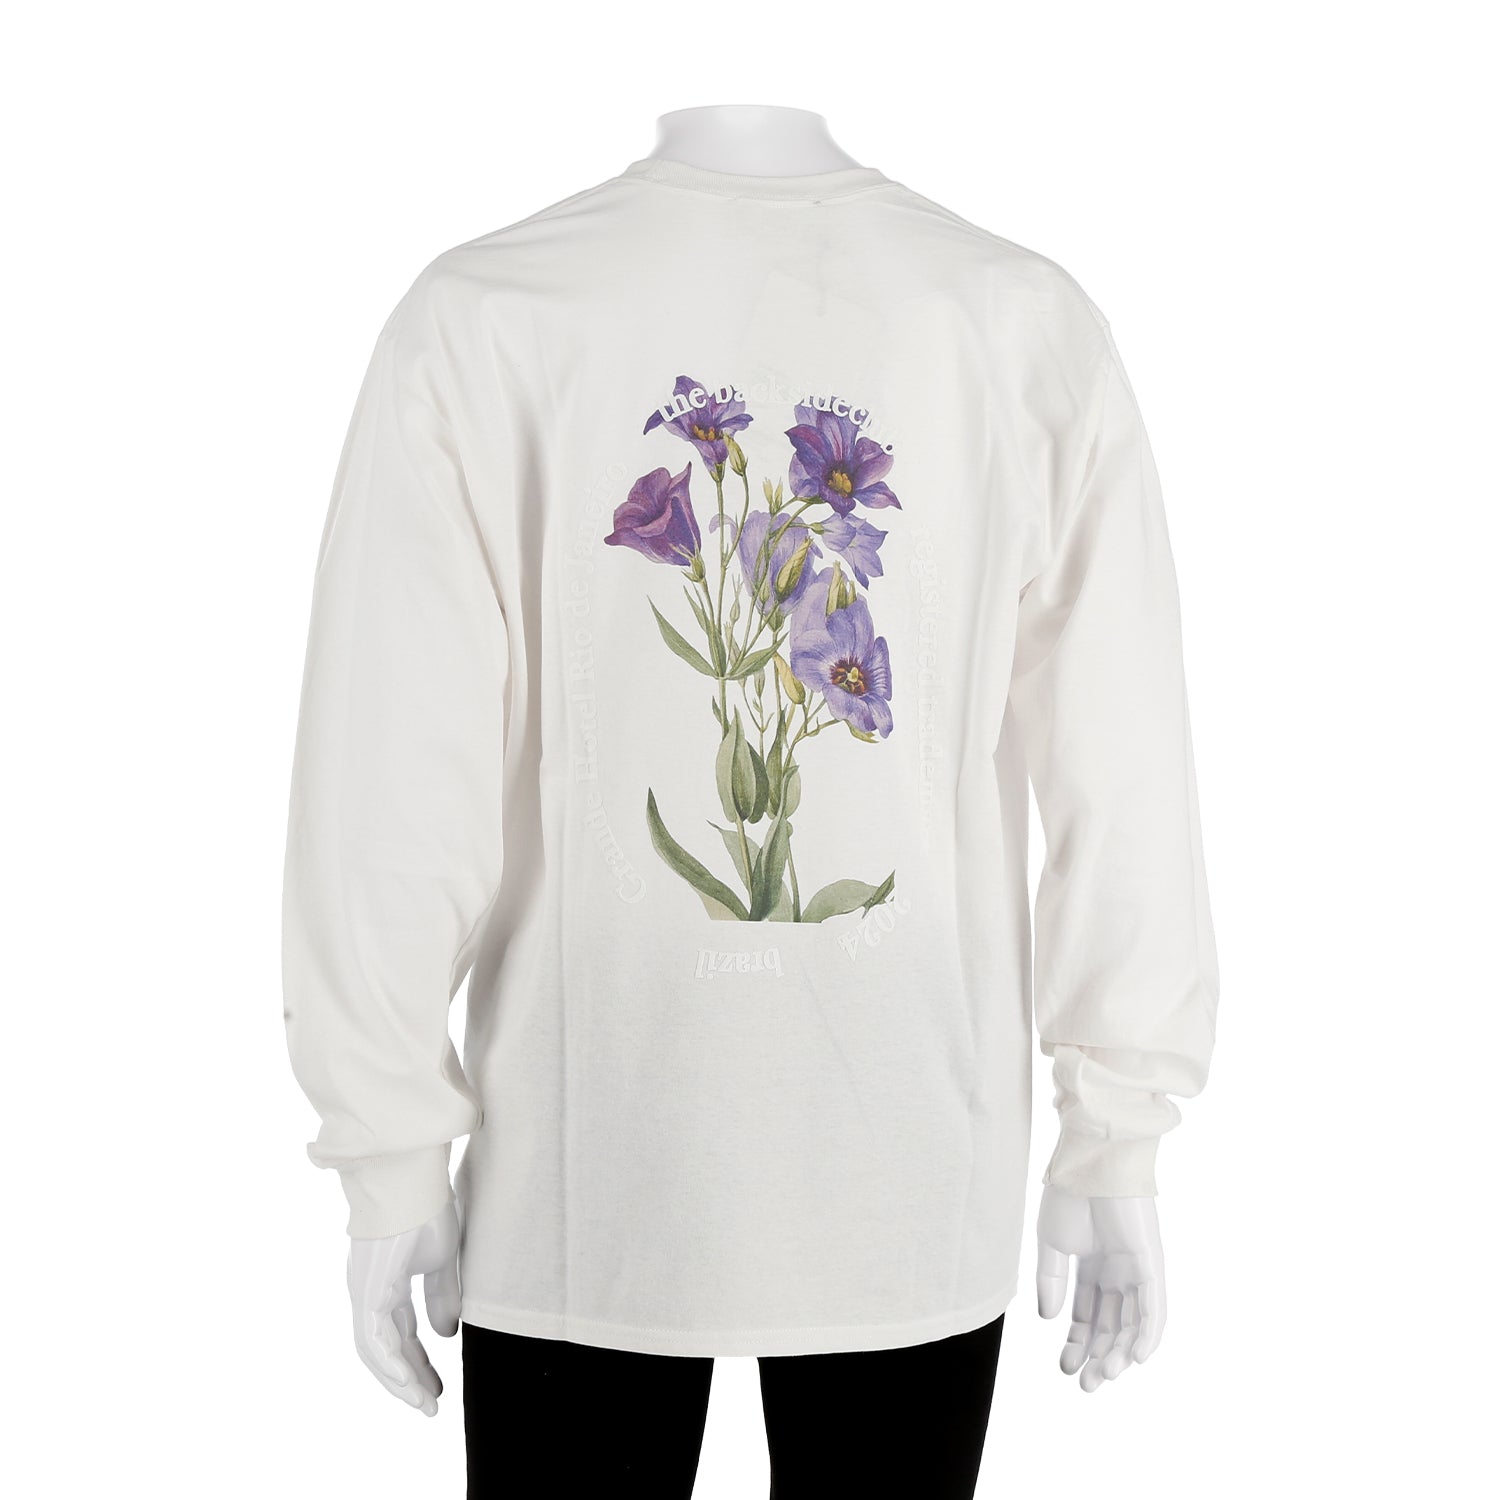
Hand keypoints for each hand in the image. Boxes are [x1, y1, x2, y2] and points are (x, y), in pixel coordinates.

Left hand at [347, 1201, 460, 1416]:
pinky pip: (373, 1338)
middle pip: (387, 1348)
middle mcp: (369, 1292)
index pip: (401, 1333)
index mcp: (387, 1283)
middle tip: (431, 1404)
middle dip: (409, 1378)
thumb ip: (442, 1296)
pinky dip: (388, 1362)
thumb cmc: (427, 1210)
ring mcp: (364, 1292)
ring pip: (376, 1351)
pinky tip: (407, 1381)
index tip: (438, 1387)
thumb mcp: (442, 1260)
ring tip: (422, 1402)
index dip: (419, 1362)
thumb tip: (446, 1334)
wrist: (412, 1179)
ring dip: (399, 1379)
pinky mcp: (366, 1289)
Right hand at [1035, 1185, 1164, 1391]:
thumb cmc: (1070, 1194)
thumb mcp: (1051, 1243)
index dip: (1077, 1342)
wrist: (1090, 1162)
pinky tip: (1134, 1359)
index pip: (1088, 1315)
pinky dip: (1148, 1335)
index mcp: (1093, 1265)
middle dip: (1098, 1356)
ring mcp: (1137, 1269)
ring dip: (1120, 1353)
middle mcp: (1118, 1271)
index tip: (1064, 1366)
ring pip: (1134, 1323)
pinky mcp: (1152, 1264)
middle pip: (1113, 1325)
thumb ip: (1051, 1281)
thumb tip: (1050, 1319)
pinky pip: (1156, 1308)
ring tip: (1103, 1375)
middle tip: (1085, 1384)